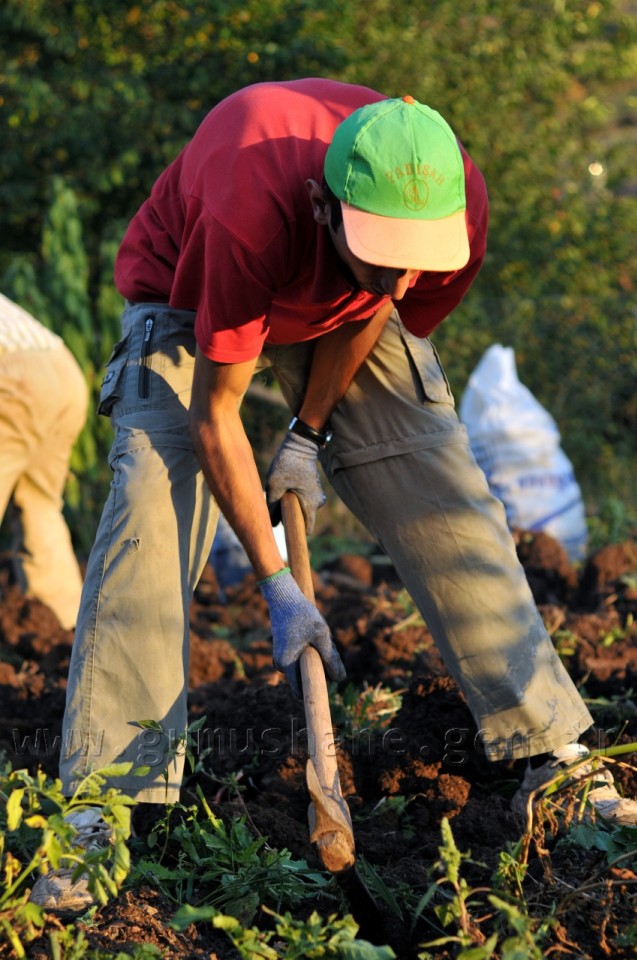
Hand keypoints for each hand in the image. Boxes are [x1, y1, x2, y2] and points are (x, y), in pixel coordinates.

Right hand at [259, 570, 345, 696]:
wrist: (283, 595)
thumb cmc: (301, 614)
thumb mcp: (321, 635)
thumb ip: (331, 658)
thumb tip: (340, 679)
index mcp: (286, 665)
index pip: (301, 691)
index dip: (317, 687)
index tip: (330, 678)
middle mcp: (280, 664)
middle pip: (306, 676)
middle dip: (320, 667)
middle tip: (326, 645)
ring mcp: (281, 656)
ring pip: (306, 665)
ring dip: (317, 656)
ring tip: (319, 636)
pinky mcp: (284, 649)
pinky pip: (302, 657)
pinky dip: (311, 649)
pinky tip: (314, 634)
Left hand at [266, 432, 325, 532]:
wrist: (300, 444)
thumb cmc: (287, 464)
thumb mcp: (274, 485)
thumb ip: (272, 506)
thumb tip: (271, 523)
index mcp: (311, 504)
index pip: (306, 529)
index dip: (295, 533)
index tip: (285, 533)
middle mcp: (318, 502)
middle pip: (302, 519)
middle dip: (289, 516)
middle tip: (277, 505)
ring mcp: (317, 495)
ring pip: (301, 508)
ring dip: (290, 504)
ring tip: (280, 491)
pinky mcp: (314, 488)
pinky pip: (303, 499)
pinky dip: (294, 496)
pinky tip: (285, 485)